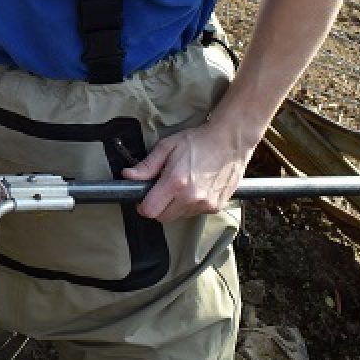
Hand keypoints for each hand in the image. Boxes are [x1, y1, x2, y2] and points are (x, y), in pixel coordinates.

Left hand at [121, 118, 258, 222]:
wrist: (230, 141)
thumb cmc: (199, 141)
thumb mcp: (168, 146)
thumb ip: (147, 165)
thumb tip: (128, 176)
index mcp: (175, 182)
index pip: (150, 210)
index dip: (143, 205)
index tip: (144, 197)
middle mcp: (191, 198)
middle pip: (163, 218)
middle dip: (158, 207)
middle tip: (161, 190)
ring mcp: (205, 204)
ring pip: (179, 216)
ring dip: (175, 206)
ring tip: (182, 185)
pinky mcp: (216, 206)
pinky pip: (195, 213)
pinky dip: (191, 205)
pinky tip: (195, 188)